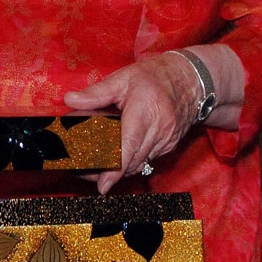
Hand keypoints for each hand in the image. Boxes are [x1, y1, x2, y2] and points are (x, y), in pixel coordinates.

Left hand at [64, 54, 200, 194]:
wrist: (191, 81)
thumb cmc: (154, 77)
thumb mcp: (123, 78)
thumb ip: (96, 92)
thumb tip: (70, 100)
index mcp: (144, 110)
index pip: (129, 144)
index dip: (116, 167)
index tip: (103, 185)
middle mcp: (159, 129)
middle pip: (132, 160)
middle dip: (109, 172)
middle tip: (84, 174)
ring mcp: (166, 140)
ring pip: (139, 164)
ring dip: (119, 170)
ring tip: (96, 169)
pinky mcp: (169, 146)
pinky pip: (147, 160)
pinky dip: (131, 162)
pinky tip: (117, 159)